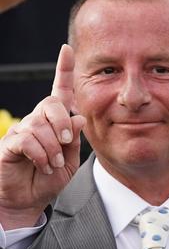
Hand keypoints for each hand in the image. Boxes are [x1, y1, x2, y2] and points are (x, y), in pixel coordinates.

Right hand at [0, 44, 85, 229]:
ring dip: (52, 147)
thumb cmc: (49, 179)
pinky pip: (28, 139)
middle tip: (66, 144)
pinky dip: (41, 154)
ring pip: (40, 124)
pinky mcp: (9, 143)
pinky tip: (43, 165)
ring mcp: (21, 130)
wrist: (29, 201)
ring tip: (53, 164)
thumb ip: (76, 140)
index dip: (63, 70)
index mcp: (55, 122)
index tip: (67, 48)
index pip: (60, 91)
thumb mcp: (71, 160)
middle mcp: (37, 120)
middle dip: (63, 124)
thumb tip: (78, 117)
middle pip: (51, 104)